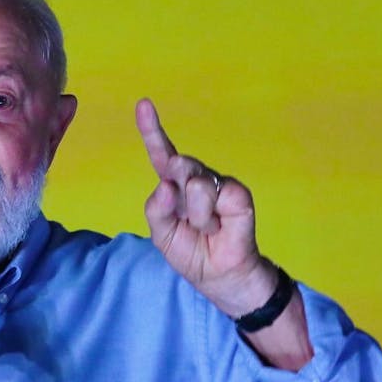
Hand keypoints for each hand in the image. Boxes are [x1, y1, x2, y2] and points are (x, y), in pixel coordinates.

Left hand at [135, 98, 275, 316]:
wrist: (219, 277)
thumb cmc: (191, 252)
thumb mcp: (161, 235)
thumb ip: (156, 209)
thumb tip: (166, 185)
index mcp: (174, 185)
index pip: (161, 153)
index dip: (152, 130)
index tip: (143, 104)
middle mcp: (196, 178)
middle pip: (177, 164)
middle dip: (177, 190)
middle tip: (188, 218)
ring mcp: (218, 185)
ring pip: (196, 183)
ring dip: (196, 215)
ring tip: (205, 229)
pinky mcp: (238, 196)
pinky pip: (218, 195)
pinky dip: (211, 218)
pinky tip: (219, 228)